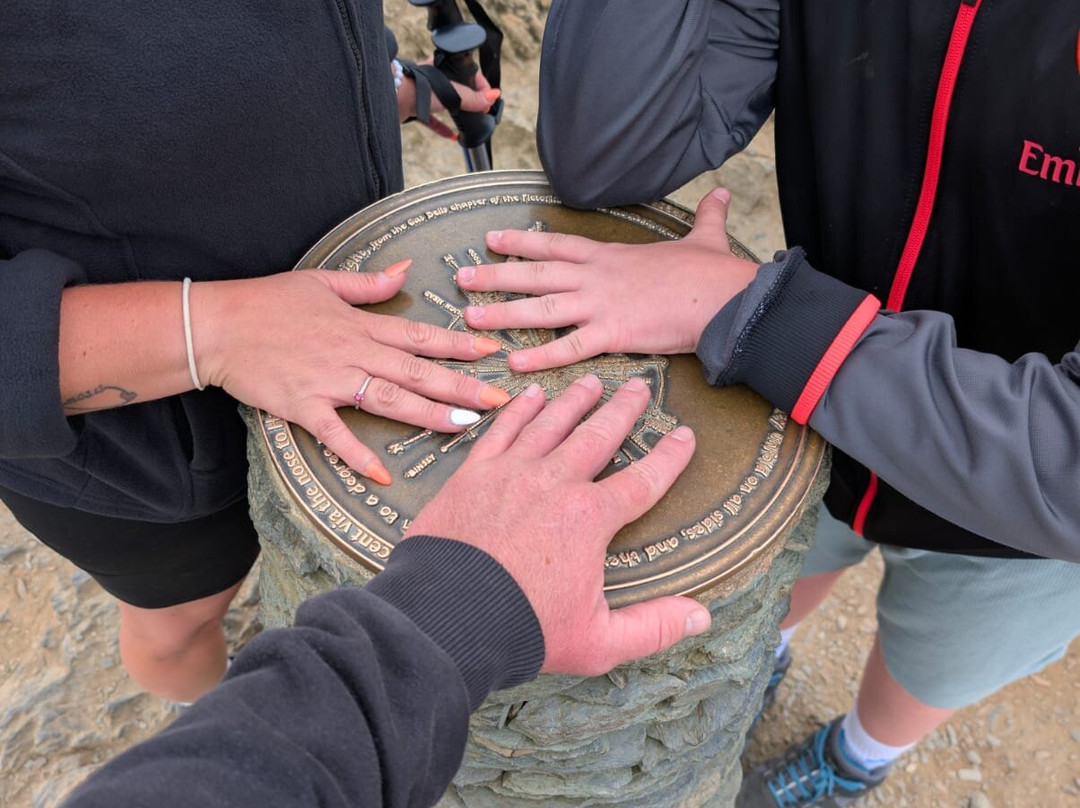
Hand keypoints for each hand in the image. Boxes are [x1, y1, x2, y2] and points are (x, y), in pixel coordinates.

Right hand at [193, 262, 509, 483]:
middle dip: (461, 386)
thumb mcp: (323, 281)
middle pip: (417, 371)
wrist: (218, 326)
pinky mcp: (304, 406)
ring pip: (389, 399)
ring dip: (428, 414)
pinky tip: (383, 473)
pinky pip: (335, 434)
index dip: (460, 345)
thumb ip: (369, 284)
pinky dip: (358, 454)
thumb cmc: (268, 302)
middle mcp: (353, 353)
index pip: (421, 336)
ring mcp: (330, 381)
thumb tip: (406, 270)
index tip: (492, 353)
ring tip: (464, 426)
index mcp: (361, 326)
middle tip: (498, 400)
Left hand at [396, 58, 500, 139]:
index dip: (481, 86)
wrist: (392, 99)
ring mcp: (424, 94)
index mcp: (443, 66)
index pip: (468, 73)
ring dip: (457, 113)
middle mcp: (434, 78)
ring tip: (469, 121)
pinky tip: (453, 136)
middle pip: (457, 89)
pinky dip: (443, 128)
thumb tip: (494, 96)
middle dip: (469, 100)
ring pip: (445, 104)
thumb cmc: (419, 88)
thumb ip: (473, 98)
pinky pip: (433, 120)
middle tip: (480, 111)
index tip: (488, 100)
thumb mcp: (453, 93)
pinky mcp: (416, 108)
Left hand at [406, 374, 711, 675]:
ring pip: (551, 424)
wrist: (445, 618)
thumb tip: (701, 616)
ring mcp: (511, 474)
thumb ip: (653, 627)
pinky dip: (519, 410)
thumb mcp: (599, 641)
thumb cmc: (522, 630)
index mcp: (589, 519)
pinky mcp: (473, 474)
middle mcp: (554, 483)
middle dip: (623, 409)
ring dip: (574, 400)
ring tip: (591, 381)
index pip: (643, 480)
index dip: (669, 457)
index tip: (685, 435)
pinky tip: (531, 395)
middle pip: (598, 436)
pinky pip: (502, 431)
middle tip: (639, 387)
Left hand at [458, 189, 759, 371]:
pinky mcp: (614, 334)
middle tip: (462, 278)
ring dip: (504, 313)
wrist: (725, 297)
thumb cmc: (713, 272)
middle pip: (537, 273)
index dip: (521, 241)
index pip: (556, 244)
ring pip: (542, 308)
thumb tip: (723, 193)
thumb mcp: (705, 238)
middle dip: (496, 276)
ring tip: (471, 318)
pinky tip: (515, 363)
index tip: (491, 239)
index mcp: (610, 255)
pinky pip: (570, 348)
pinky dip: (541, 357)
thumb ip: (707, 216)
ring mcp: (602, 305)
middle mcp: (597, 277)